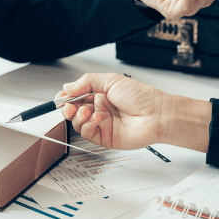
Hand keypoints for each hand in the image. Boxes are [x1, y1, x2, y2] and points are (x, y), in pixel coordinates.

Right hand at [59, 73, 211, 151]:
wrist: (157, 114)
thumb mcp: (110, 81)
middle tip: (67, 106)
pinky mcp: (104, 138)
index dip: (66, 97)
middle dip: (67, 108)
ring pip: (78, 123)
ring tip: (87, 111)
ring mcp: (102, 124)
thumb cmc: (141, 97)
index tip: (61, 97)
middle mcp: (100, 109)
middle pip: (74, 111)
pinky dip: (88, 125)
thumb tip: (67, 87)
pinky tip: (97, 118)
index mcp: (100, 95)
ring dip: (78, 117)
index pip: (76, 97)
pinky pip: (87, 133)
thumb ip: (86, 82)